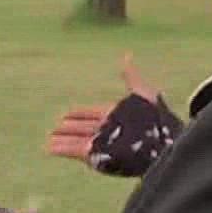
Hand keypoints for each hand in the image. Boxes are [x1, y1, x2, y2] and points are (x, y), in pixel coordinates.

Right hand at [47, 52, 184, 178]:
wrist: (162, 143)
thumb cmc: (155, 118)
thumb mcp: (142, 92)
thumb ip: (131, 76)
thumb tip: (126, 55)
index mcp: (117, 117)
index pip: (93, 114)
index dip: (80, 114)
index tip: (67, 113)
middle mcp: (109, 132)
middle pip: (84, 129)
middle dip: (70, 128)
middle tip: (55, 128)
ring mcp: (103, 145)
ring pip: (77, 140)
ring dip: (63, 140)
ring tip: (49, 140)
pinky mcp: (98, 156)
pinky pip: (77, 152)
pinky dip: (63, 150)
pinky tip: (50, 149)